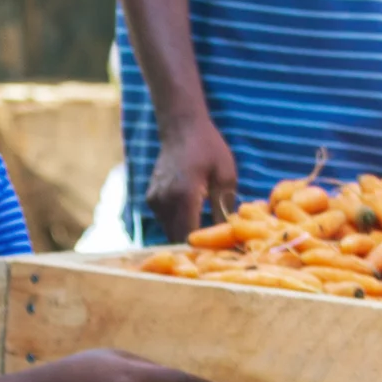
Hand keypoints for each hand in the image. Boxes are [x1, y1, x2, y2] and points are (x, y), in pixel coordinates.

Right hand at [147, 114, 237, 242]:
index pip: (190, 236)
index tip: (219, 253)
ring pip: (170, 231)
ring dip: (185, 235)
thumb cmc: (209, 148)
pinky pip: (165, 221)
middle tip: (215, 248)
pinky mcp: (151, 199)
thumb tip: (230, 234)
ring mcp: (155, 200)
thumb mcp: (225, 176)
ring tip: (205, 232)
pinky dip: (178, 224)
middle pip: (178, 238)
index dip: (204, 249)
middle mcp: (165, 201)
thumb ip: (224, 208)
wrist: (181, 128)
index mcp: (185, 196)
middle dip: (195, 246)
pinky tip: (193, 218)